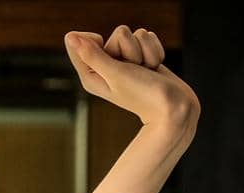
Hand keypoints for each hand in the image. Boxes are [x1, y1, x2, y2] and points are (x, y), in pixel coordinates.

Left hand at [64, 26, 199, 129]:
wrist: (174, 106)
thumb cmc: (142, 95)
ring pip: (137, 34)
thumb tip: (70, 36)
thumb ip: (93, 55)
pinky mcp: (142, 56)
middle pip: (118, 34)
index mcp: (91, 74)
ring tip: (146, 71)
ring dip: (146, 51)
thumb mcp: (115, 74)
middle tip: (134, 69)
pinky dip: (155, 52)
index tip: (107, 52)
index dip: (95, 41)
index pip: (81, 42)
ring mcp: (125, 61)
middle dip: (131, 48)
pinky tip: (154, 68)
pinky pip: (149, 37)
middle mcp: (106, 66)